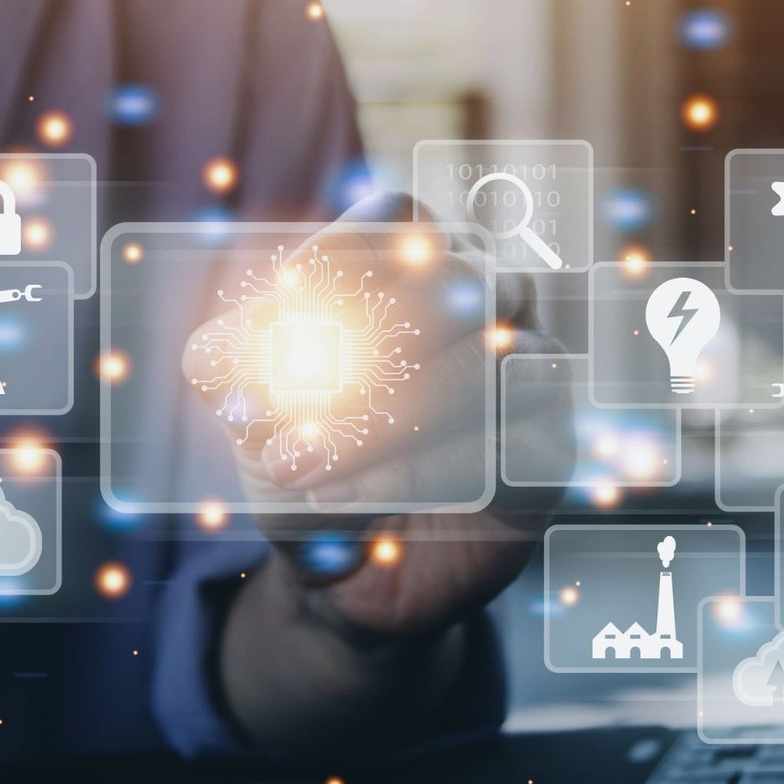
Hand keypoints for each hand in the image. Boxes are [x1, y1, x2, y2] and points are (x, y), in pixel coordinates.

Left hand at [185, 196, 573, 746]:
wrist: (350, 566)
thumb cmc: (305, 456)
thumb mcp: (246, 407)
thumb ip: (233, 364)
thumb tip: (238, 349)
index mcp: (415, 259)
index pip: (397, 218)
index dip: (342, 256)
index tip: (285, 304)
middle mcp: (487, 295)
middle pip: (451, 281)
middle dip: (360, 348)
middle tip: (279, 419)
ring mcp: (530, 365)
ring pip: (486, 361)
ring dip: (385, 419)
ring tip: (305, 469)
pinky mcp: (549, 446)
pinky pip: (503, 447)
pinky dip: (420, 473)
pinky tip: (357, 497)